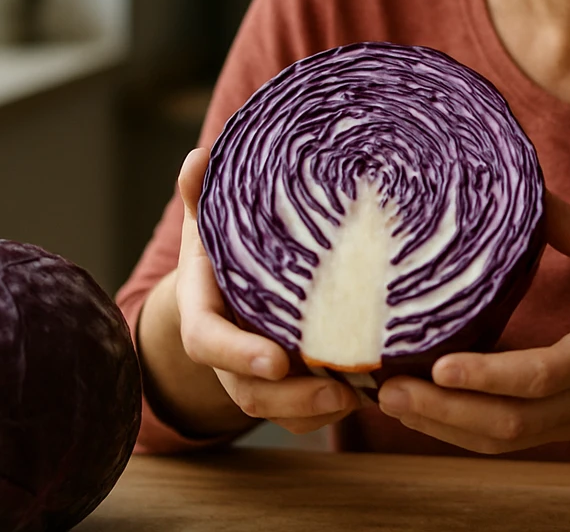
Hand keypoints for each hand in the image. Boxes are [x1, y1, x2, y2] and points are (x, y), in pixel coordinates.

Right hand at [169, 148, 363, 434]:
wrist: (226, 275)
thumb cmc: (225, 241)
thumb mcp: (214, 215)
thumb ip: (205, 192)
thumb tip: (198, 158)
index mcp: (203, 310)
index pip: (207, 341)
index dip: (238, 355)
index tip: (277, 361)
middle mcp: (227, 350)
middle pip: (247, 391)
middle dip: (289, 398)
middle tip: (336, 392)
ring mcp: (255, 372)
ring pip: (278, 409)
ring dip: (316, 411)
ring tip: (361, 397)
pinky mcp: (285, 382)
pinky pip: (302, 411)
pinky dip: (330, 410)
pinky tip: (372, 394)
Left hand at [373, 191, 569, 452]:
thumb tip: (521, 186)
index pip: (547, 374)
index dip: (492, 376)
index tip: (441, 366)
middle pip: (513, 425)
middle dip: (445, 413)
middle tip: (388, 388)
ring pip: (503, 443)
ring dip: (441, 427)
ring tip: (387, 398)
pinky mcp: (560, 430)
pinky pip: (504, 442)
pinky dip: (457, 430)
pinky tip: (418, 407)